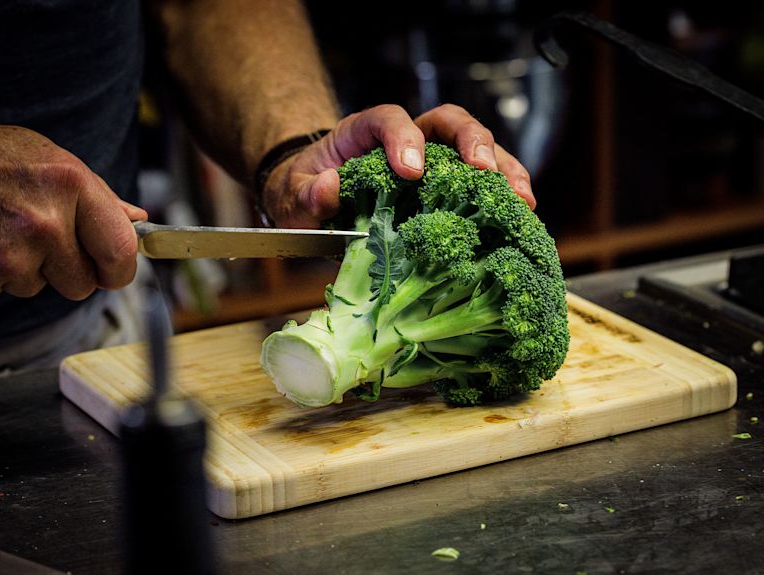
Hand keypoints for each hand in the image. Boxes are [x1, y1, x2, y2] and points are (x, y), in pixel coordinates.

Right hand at [0, 126, 146, 298]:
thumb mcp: (53, 161)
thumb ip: (98, 196)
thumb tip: (135, 220)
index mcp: (72, 186)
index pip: (120, 251)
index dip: (119, 270)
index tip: (112, 272)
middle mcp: (45, 220)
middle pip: (82, 284)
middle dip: (66, 271)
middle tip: (42, 240)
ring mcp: (11, 249)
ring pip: (38, 287)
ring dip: (26, 269)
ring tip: (4, 231)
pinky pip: (4, 289)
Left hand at [261, 103, 534, 227]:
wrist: (315, 200)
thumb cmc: (306, 191)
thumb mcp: (292, 195)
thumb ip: (303, 193)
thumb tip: (327, 188)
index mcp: (365, 133)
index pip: (389, 119)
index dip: (404, 138)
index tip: (412, 171)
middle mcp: (407, 139)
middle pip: (447, 121)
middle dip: (472, 142)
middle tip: (484, 172)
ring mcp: (433, 161)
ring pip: (476, 148)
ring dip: (504, 169)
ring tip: (522, 200)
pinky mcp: (447, 188)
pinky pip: (482, 184)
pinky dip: (504, 197)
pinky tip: (521, 216)